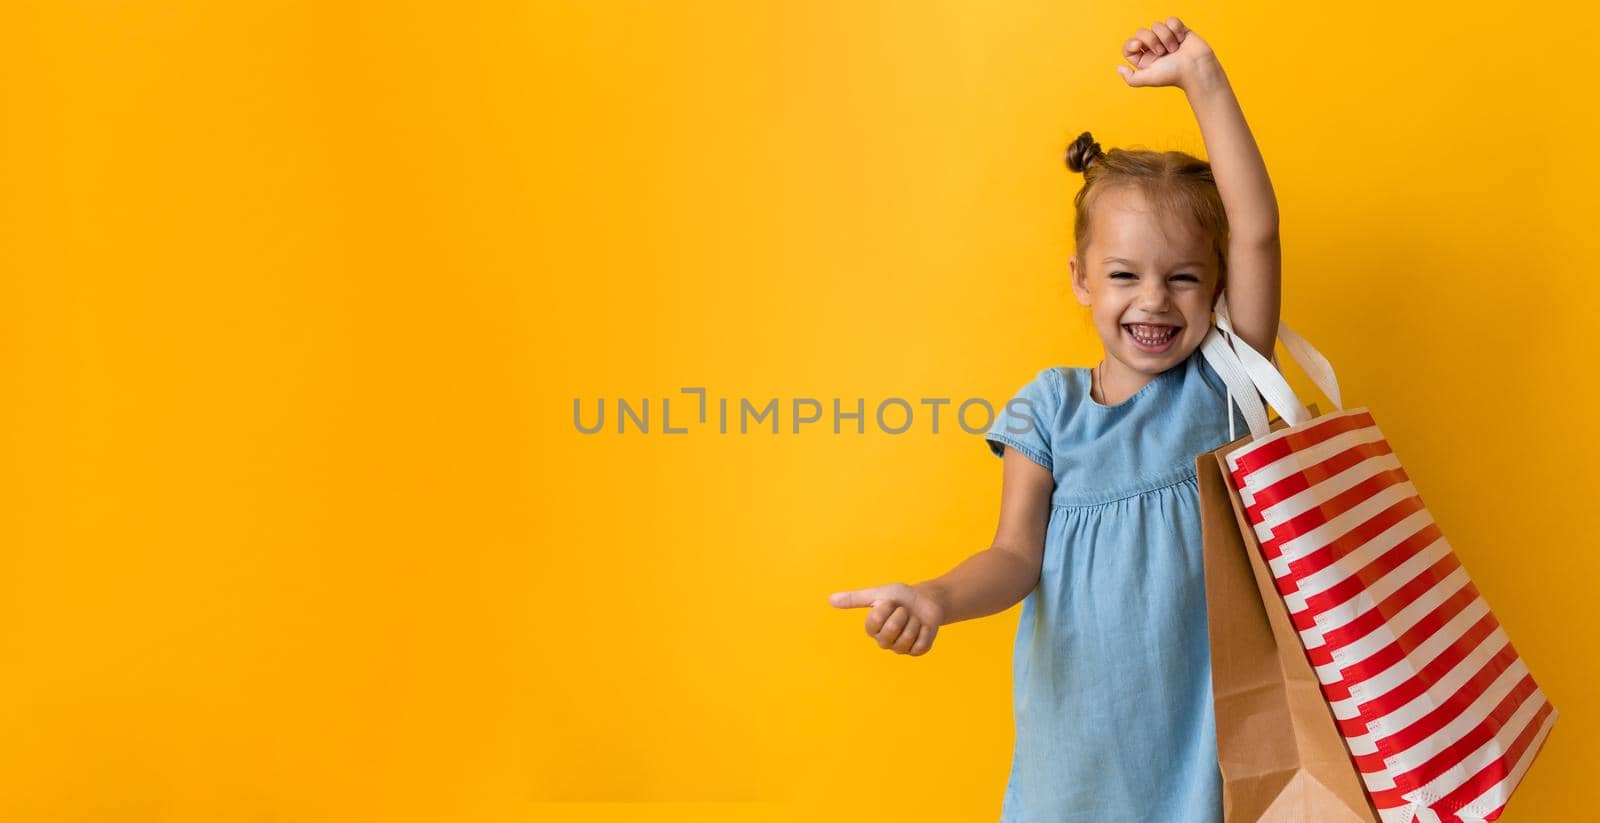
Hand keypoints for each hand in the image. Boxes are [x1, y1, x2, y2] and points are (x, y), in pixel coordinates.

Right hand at [828, 582, 944, 655]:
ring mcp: (901, 648)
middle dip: (901, 615)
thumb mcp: (878, 594)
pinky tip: (924, 626)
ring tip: (914, 618)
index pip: (874, 621)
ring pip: (906, 639)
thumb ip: (855, 598)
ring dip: (914, 622)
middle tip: (904, 610)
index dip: (886, 608)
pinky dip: (925, 631)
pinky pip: (920, 645)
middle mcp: (884, 641)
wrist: (927, 600)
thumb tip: (830, 599)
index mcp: (873, 629)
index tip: (891, 602)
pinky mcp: (917, 651)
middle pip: (890, 631)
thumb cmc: (901, 597)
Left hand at [1116, 17, 1214, 90]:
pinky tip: (1181, 39)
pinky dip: (1176, 29)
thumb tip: (1119, 68)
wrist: (1196, 68)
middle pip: (1141, 32)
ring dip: (1166, 37)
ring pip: (1156, 25)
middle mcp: (1154, 48)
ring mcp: (1166, 38)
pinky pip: (1170, 20)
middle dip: (1151, 40)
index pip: (1129, 46)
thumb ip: (1131, 78)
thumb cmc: (1173, 74)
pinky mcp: (1179, 30)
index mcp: (1144, 59)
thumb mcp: (1148, 78)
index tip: (1137, 45)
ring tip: (1175, 49)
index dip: (1131, 43)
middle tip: (1162, 53)